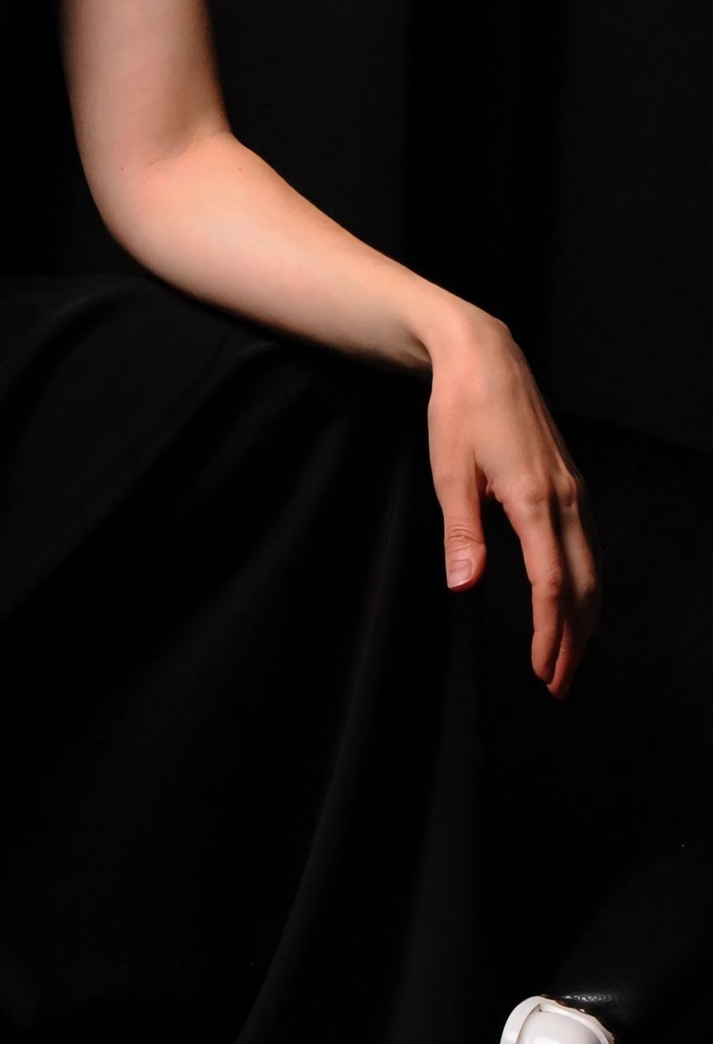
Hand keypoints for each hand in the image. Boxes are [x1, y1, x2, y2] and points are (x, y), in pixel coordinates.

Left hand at [425, 312, 599, 696]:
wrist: (485, 357)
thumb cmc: (460, 411)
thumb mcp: (449, 470)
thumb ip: (461, 532)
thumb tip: (465, 585)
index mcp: (535, 499)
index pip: (552, 583)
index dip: (549, 632)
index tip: (541, 669)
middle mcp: (566, 498)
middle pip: (583, 586)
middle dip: (574, 641)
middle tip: (558, 686)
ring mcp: (574, 491)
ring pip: (593, 569)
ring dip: (584, 619)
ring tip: (569, 659)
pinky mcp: (570, 485)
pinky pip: (588, 547)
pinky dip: (586, 587)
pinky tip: (576, 605)